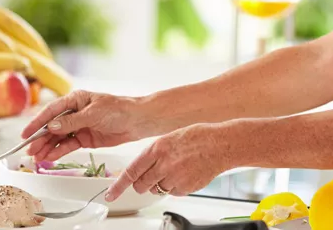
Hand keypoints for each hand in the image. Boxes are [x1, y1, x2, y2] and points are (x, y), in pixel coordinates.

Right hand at [21, 90, 143, 160]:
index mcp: (76, 100)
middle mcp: (75, 112)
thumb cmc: (119, 109)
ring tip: (37, 158)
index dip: (37, 123)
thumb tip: (51, 126)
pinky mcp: (85, 138)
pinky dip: (58, 152)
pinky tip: (49, 158)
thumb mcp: (94, 113)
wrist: (137, 121)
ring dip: (47, 147)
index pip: (51, 111)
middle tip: (30, 151)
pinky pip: (68, 145)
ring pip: (58, 138)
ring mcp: (79, 126)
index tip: (26, 134)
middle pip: (52, 126)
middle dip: (40, 139)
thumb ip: (72, 121)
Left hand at [105, 123, 231, 200]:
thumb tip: (144, 167)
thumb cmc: (199, 137)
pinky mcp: (185, 188)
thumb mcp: (170, 138)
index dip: (118, 186)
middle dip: (142, 184)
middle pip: (141, 185)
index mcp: (157, 148)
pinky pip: (172, 192)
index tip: (111, 194)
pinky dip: (175, 186)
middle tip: (150, 177)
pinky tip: (184, 174)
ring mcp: (174, 178)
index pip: (131, 171)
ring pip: (156, 190)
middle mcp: (163, 164)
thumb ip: (155, 153)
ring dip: (160, 184)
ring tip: (175, 169)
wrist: (221, 144)